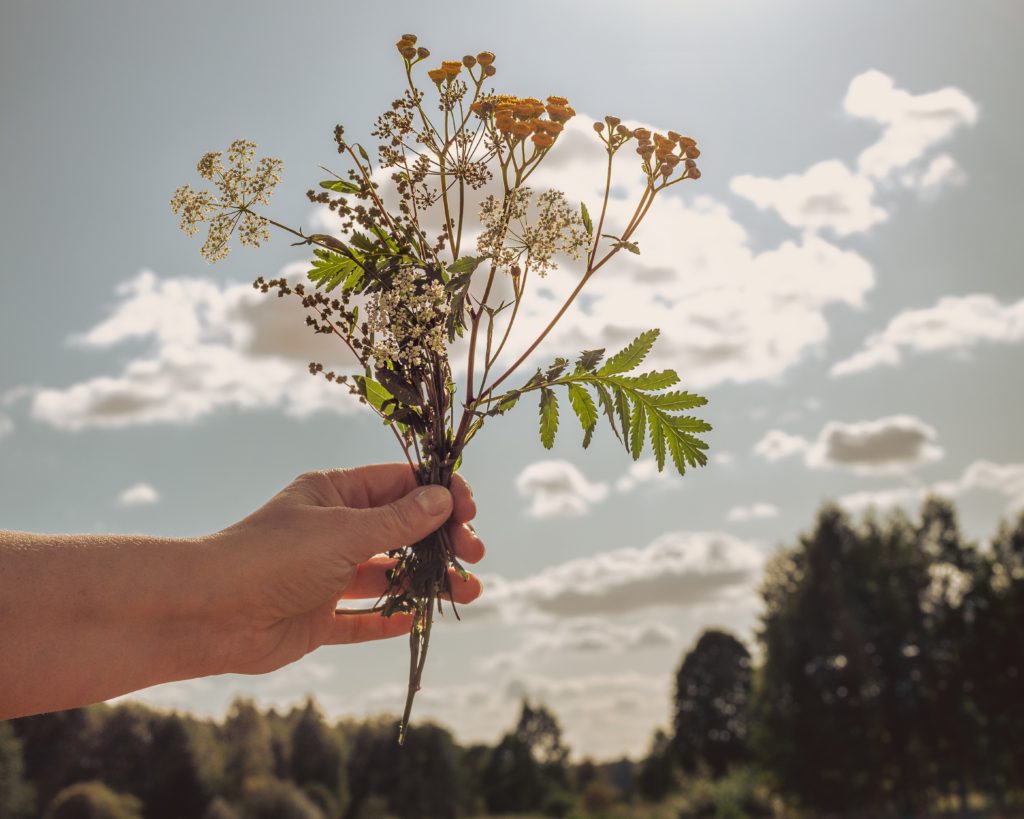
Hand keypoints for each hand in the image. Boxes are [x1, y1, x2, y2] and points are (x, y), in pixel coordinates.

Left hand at [200, 464, 484, 675]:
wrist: (208, 612)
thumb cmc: (271, 555)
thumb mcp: (343, 531)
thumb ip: (397, 521)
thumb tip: (444, 500)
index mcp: (335, 493)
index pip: (400, 484)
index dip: (439, 494)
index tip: (468, 510)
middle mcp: (334, 530)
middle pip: (402, 529)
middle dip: (442, 540)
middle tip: (474, 554)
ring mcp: (326, 575)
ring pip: (389, 574)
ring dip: (428, 580)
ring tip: (470, 591)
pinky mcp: (318, 617)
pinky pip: (363, 617)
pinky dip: (392, 618)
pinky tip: (420, 620)